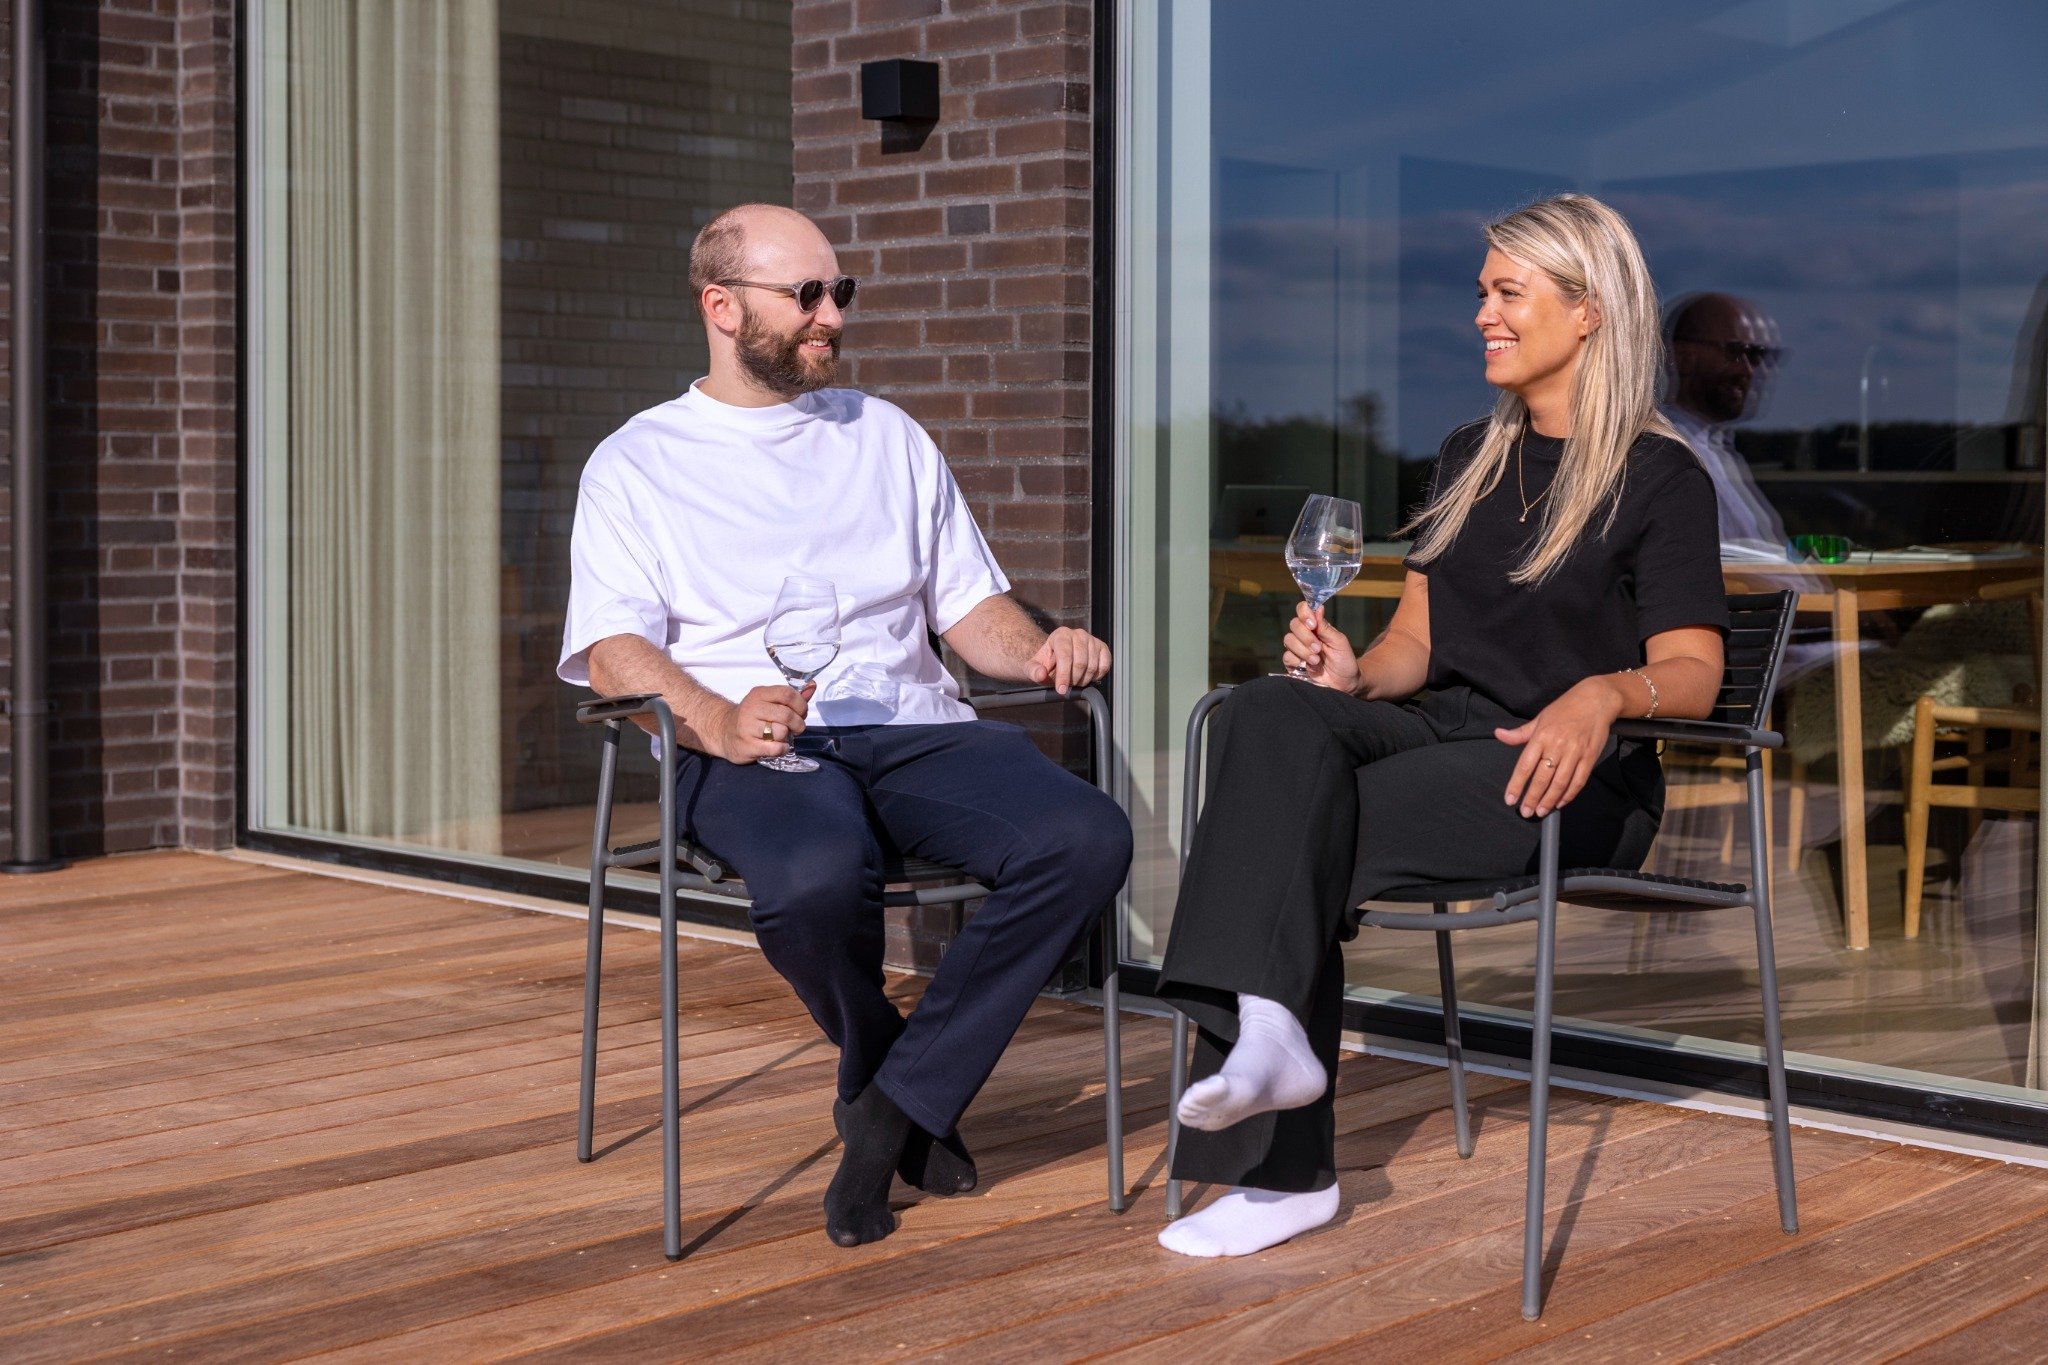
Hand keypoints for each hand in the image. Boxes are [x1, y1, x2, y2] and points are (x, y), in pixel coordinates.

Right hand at [714, 682, 813, 763]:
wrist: (724, 732)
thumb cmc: (753, 716)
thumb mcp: (769, 702)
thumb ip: (792, 696)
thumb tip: (812, 686)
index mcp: (759, 694)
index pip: (787, 693)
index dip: (801, 705)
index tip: (801, 713)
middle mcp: (752, 708)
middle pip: (786, 714)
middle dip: (798, 724)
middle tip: (797, 728)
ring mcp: (747, 727)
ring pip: (781, 732)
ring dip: (787, 737)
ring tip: (781, 737)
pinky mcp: (747, 745)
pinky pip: (775, 748)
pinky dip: (782, 749)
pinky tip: (777, 746)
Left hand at [1027, 627, 1110, 694]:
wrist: (1058, 659)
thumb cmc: (1046, 663)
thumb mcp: (1034, 668)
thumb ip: (1033, 671)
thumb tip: (1041, 674)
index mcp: (1061, 635)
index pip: (1065, 656)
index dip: (1063, 675)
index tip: (1061, 690)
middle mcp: (1078, 634)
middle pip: (1080, 662)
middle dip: (1073, 680)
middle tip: (1068, 685)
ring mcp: (1092, 640)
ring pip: (1092, 666)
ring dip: (1084, 680)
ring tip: (1075, 681)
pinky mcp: (1103, 648)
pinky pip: (1104, 666)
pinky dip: (1096, 676)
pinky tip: (1087, 677)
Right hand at [1282, 602, 1359, 691]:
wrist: (1344, 684)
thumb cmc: (1344, 661)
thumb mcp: (1339, 643)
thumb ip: (1326, 627)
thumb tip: (1318, 608)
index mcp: (1316, 627)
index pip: (1303, 610)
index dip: (1304, 613)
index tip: (1313, 624)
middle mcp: (1304, 635)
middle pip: (1294, 625)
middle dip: (1306, 637)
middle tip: (1318, 648)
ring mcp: (1297, 649)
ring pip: (1288, 640)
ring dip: (1303, 650)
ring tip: (1317, 661)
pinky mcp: (1293, 664)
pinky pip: (1287, 657)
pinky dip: (1298, 660)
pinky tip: (1310, 667)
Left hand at [1495, 677, 1625, 818]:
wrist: (1596, 700)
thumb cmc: (1565, 709)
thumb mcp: (1540, 718)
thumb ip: (1520, 733)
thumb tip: (1499, 734)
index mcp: (1541, 736)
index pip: (1525, 766)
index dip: (1516, 785)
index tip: (1510, 799)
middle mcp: (1557, 746)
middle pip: (1542, 778)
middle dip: (1532, 798)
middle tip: (1525, 812)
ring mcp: (1575, 752)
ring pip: (1560, 783)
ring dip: (1549, 800)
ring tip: (1540, 811)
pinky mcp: (1590, 757)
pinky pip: (1579, 781)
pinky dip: (1569, 794)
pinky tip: (1560, 803)